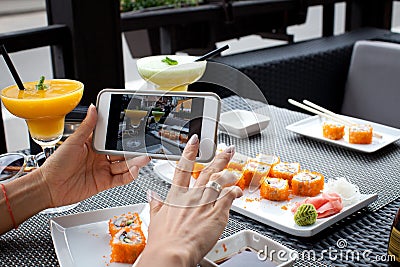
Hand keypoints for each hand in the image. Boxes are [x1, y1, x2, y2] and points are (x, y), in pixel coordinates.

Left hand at [38, 104, 150, 207]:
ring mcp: (103, 170)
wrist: (49, 187)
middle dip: (133, 150)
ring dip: (134, 162)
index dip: (123, 136)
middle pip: (121, 153)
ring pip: (124, 165)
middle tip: (143, 146)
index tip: (134, 131)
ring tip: (143, 158)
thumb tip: (94, 109)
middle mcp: (100, 157)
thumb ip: (87, 126)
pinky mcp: (104, 183)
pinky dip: (129, 175)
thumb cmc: (56, 164)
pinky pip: (121, 179)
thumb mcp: (73, 141)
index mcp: (93, 145)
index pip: (112, 139)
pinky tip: (133, 170)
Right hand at [137, 135, 242, 266]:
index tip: (195, 141)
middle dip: (219, 158)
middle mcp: (192, 195)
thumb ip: (155, 204)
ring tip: (235, 170)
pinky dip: (234, 191)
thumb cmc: (163, 241)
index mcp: (176, 195)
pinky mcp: (217, 213)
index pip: (183, 167)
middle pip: (207, 170)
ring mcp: (205, 202)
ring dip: (229, 173)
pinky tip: (238, 191)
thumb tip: (151, 195)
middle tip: (227, 149)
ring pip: (220, 180)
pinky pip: (229, 196)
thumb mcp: (155, 219)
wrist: (172, 252)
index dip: (189, 152)